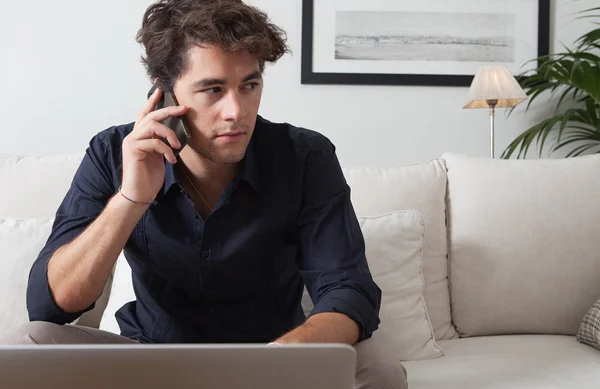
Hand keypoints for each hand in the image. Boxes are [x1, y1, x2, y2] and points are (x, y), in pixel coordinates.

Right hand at [121, 86, 188, 203]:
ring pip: (152, 126)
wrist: (139, 194)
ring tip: (177, 146)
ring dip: (169, 134)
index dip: (152, 100)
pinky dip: (166, 150)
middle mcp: (133, 136)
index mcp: (140, 136)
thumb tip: (175, 134)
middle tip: (184, 109)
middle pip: (151, 115)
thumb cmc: (149, 176)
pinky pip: (153, 142)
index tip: (161, 88)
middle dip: (168, 110)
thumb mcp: (159, 156)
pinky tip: (171, 160)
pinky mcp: (133, 150)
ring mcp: (131, 142)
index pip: (145, 113)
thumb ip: (162, 143)